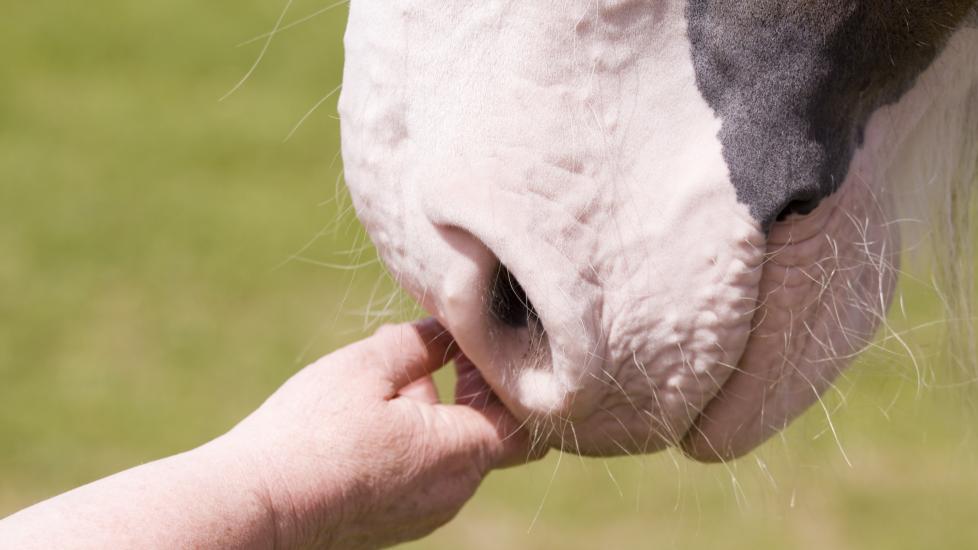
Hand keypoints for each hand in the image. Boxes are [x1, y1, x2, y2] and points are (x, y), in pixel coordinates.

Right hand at [225, 319, 543, 548]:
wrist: (258, 504)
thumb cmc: (313, 432)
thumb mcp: (371, 365)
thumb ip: (423, 342)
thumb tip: (451, 331)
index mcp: (463, 452)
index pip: (529, 419)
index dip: (512, 378)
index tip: (478, 344)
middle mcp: (455, 490)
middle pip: (492, 432)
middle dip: (473, 387)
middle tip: (438, 348)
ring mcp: (427, 511)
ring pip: (456, 451)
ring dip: (440, 410)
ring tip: (393, 374)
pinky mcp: (398, 520)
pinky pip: (427, 472)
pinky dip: (418, 438)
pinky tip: (375, 411)